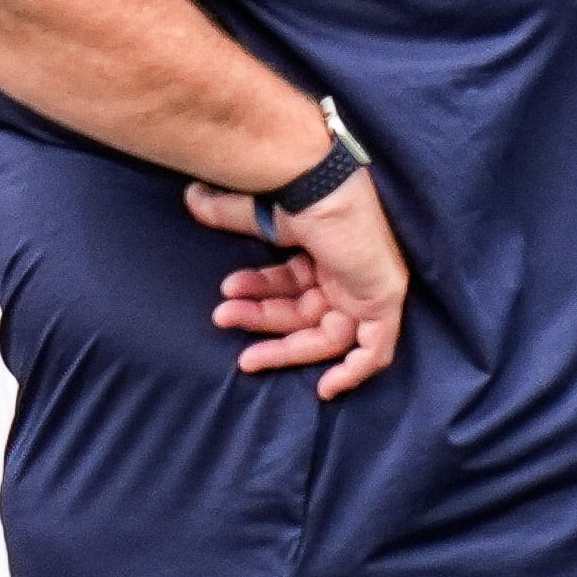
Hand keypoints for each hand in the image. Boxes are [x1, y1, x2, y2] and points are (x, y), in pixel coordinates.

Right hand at [185, 170, 406, 397]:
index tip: (227, 296)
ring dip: (284, 346)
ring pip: (329, 336)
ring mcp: (369, 288)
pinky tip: (324, 390)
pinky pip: (376, 351)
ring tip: (244, 352)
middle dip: (262, 323)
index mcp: (327, 249)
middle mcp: (350, 270)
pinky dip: (354, 373)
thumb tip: (193, 198)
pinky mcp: (384, 301)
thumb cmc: (299, 192)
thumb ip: (230, 214)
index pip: (294, 285)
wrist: (325, 186)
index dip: (261, 294)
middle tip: (223, 322)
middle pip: (306, 314)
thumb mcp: (261, 213)